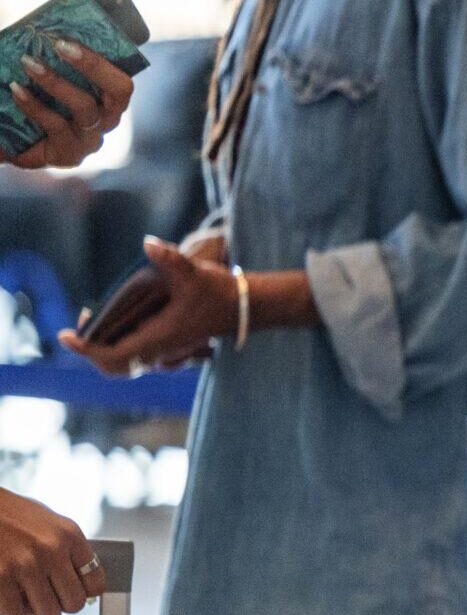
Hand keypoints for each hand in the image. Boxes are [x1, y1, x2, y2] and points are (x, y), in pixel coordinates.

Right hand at [0, 487, 103, 614]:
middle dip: (60, 604)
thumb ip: (67, 550)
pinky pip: (16, 614)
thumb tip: (84, 584)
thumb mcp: (48, 522)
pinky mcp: (0, 577)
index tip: (73, 591)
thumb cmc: (9, 515)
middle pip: (74, 603)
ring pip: (48, 614)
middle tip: (47, 596)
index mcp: (68, 535)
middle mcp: (51, 550)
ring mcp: (25, 565)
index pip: (96, 583)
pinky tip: (7, 594)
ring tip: (26, 595)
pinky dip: (11, 610)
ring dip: (36, 610)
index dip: (84, 593)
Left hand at [7, 41, 133, 169]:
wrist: (14, 141)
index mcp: (109, 101)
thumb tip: (51, 33)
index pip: (121, 83)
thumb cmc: (38, 103)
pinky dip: (35, 106)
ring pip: (86, 109)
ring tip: (29, 63)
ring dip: (56, 82)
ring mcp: (90, 140)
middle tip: (58, 46)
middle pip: (117, 94)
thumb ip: (60, 63)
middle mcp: (106, 121)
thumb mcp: (53, 80)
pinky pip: (57, 127)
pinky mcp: (70, 155)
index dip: (100, 62)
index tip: (67, 41)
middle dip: (92, 66)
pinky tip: (17, 90)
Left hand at [57, 236, 233, 374]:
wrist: (248, 307)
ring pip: (126, 363)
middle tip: (77, 330)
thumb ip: (171, 259)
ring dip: (105, 349)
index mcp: (160, 339)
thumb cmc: (221, 292)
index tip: (65, 336)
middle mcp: (162, 351)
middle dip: (92, 351)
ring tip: (91, 325)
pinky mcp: (172, 347)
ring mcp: (167, 352)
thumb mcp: (195, 273)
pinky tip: (117, 326)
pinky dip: (120, 347)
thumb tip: (149, 244)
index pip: (113, 356)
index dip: (86, 349)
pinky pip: (138, 357)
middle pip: (115, 367)